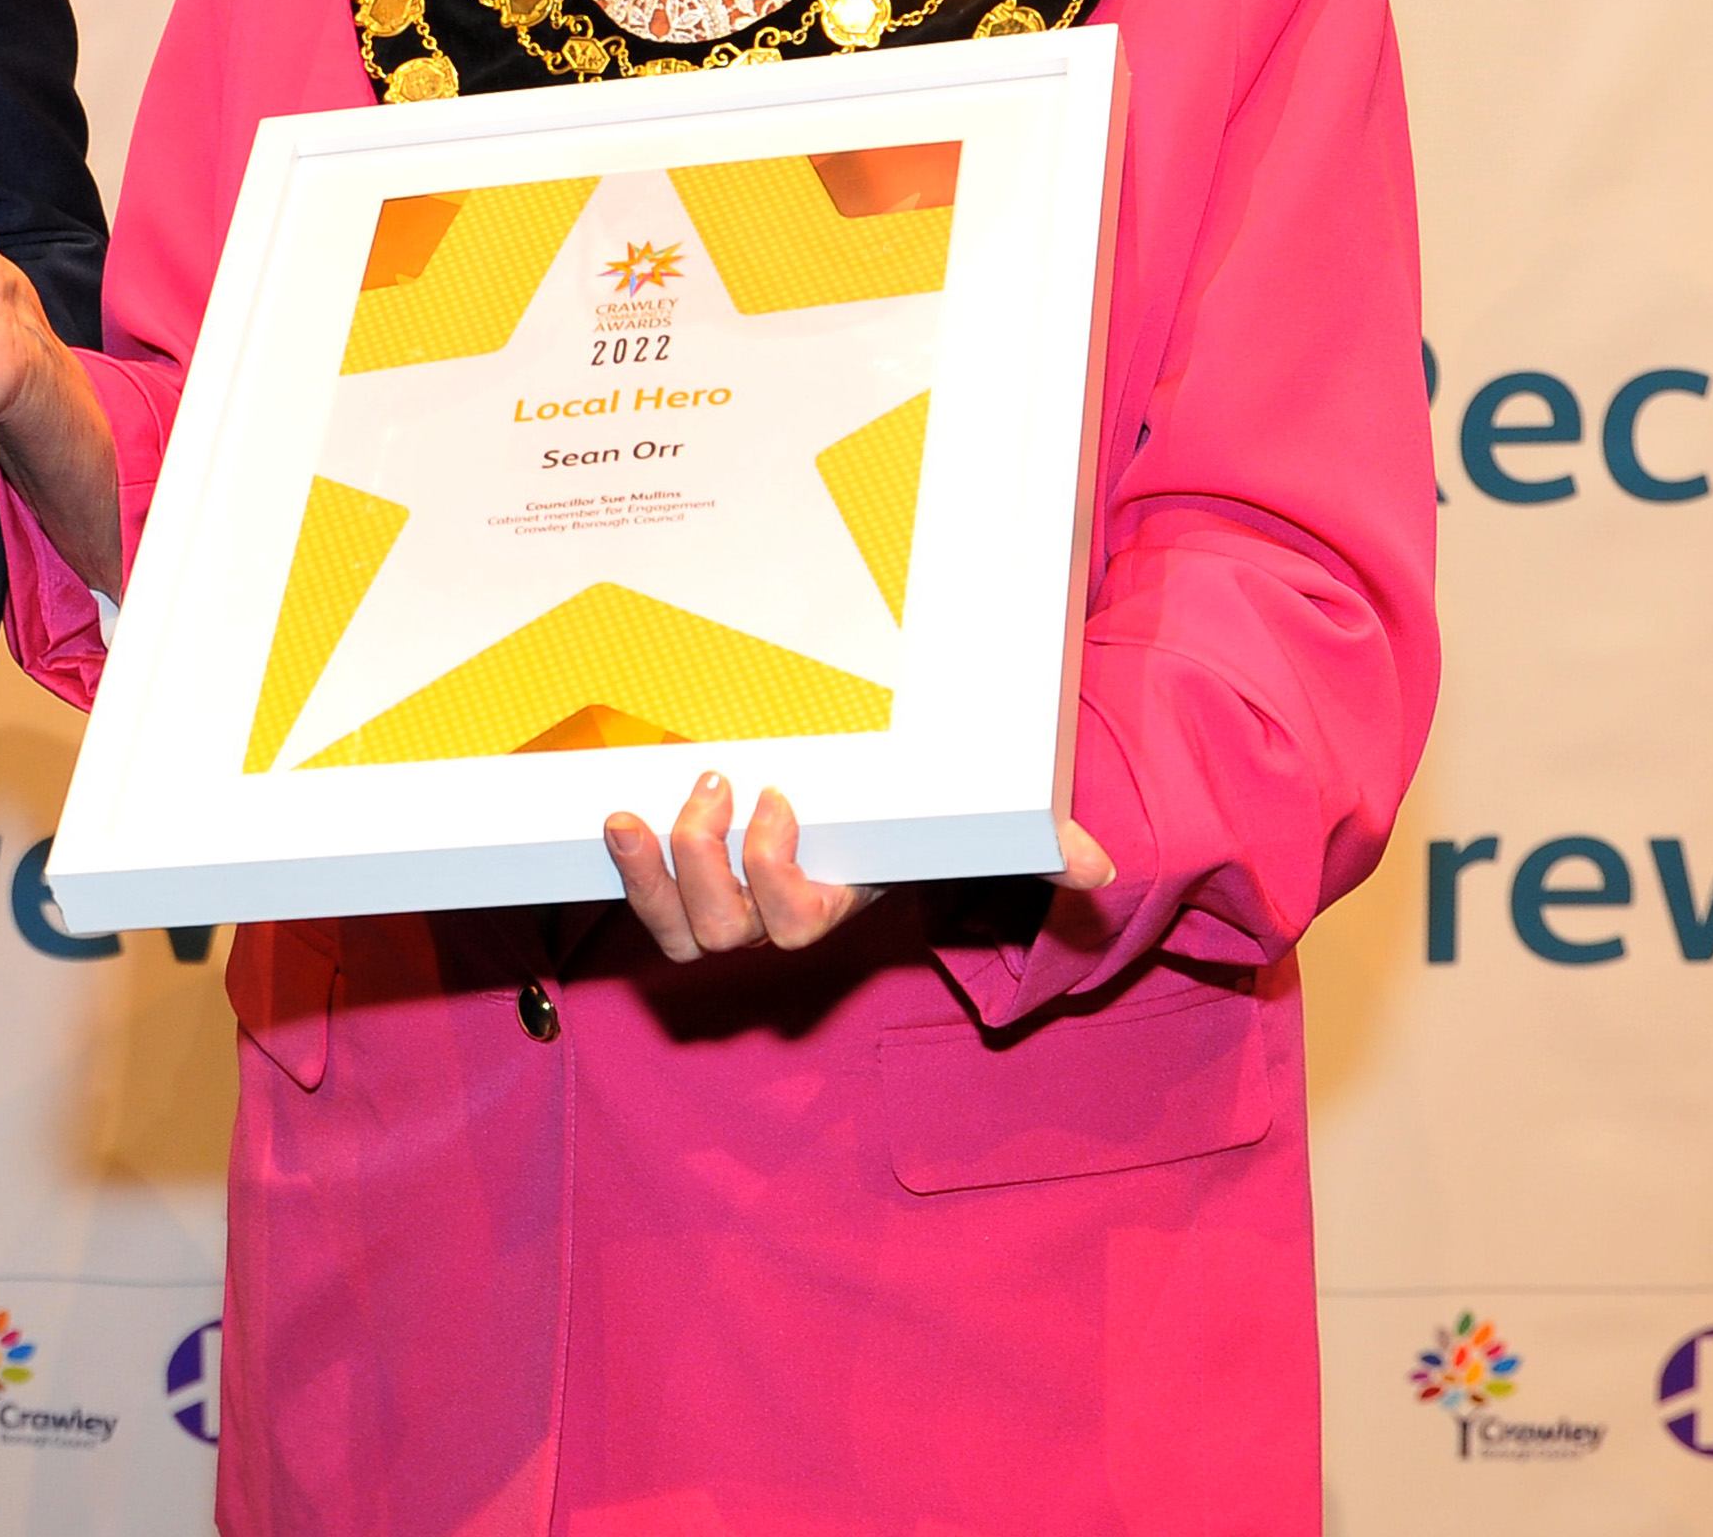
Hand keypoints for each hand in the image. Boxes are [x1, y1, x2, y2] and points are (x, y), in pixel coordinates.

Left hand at [602, 777, 1120, 961]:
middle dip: (706, 862)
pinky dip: (623, 870)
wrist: (851, 805)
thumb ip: (1034, 848)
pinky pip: (642, 905)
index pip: (793, 926)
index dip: (772, 874)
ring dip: (652, 871)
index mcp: (829, 907)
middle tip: (720, 782)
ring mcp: (719, 908)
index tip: (778, 798)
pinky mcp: (676, 885)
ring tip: (642, 807)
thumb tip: (1098, 871)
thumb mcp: (964, 826)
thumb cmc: (904, 818)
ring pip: (673, 929)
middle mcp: (768, 921)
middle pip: (721, 931)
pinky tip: (614, 819)